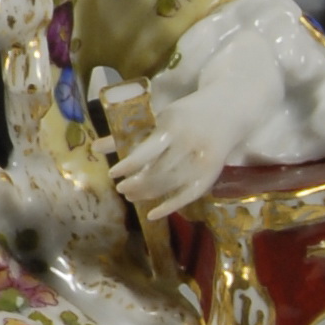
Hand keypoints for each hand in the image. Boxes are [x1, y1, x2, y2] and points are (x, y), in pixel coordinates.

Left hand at [107, 28, 291, 217]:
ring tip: (131, 196)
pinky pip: (189, 196)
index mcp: (172, 125)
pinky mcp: (212, 174)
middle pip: (158, 172)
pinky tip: (152, 214)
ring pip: (170, 185)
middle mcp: (189, 143)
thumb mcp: (159, 117)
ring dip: (148, 194)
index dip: (128, 166)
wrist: (229, 110)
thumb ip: (128, 133)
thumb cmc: (187, 114)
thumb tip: (95, 148)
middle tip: (121, 189)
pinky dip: (169, 207)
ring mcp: (202, 160)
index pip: (146, 151)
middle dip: (136, 184)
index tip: (113, 174)